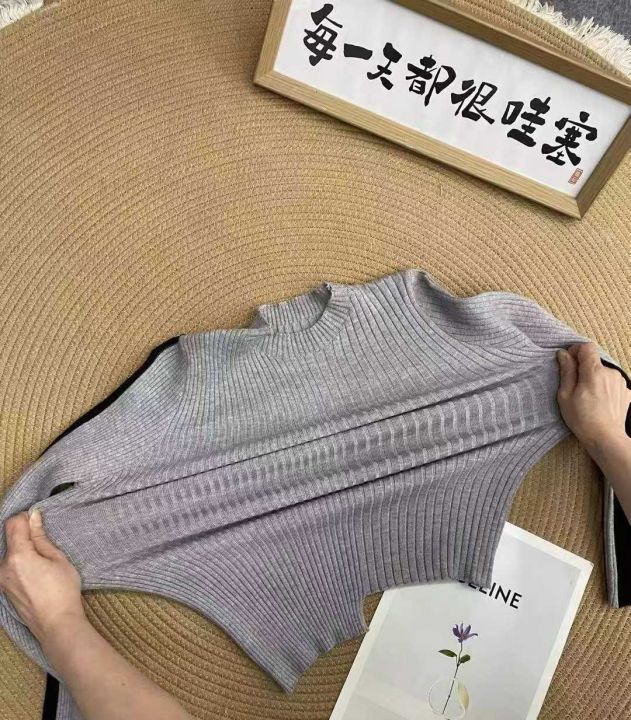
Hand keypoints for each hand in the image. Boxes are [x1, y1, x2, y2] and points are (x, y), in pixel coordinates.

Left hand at [0, 509, 85, 643]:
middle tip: (46, 545)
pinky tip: (37, 574)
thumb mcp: (58, 559)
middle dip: (25, 536)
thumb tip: (33, 517)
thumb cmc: (62, 590)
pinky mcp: (4, 589)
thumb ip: (41, 537)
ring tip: (43, 563)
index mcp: (18, 556)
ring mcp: (1, 580)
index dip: (26, 518)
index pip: (13, 524)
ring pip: (10, 554)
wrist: (56, 624)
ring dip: (23, 551)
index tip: (39, 522)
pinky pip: (9, 568)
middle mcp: (3, 567)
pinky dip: (20, 564)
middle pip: (10, 539)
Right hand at [556, 341, 630, 453]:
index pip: (587, 347)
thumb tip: (564, 354)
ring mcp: (621, 382)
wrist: (605, 438)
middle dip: (583, 369)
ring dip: (595, 379)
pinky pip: (611, 383)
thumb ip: (566, 371)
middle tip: (575, 387)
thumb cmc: (582, 419)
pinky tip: (599, 402)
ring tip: (588, 397)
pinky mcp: (626, 392)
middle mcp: (611, 373)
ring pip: (603, 372)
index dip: (576, 351)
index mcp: (594, 372)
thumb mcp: (565, 395)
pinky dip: (604, 387)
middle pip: (594, 361)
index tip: (569, 362)